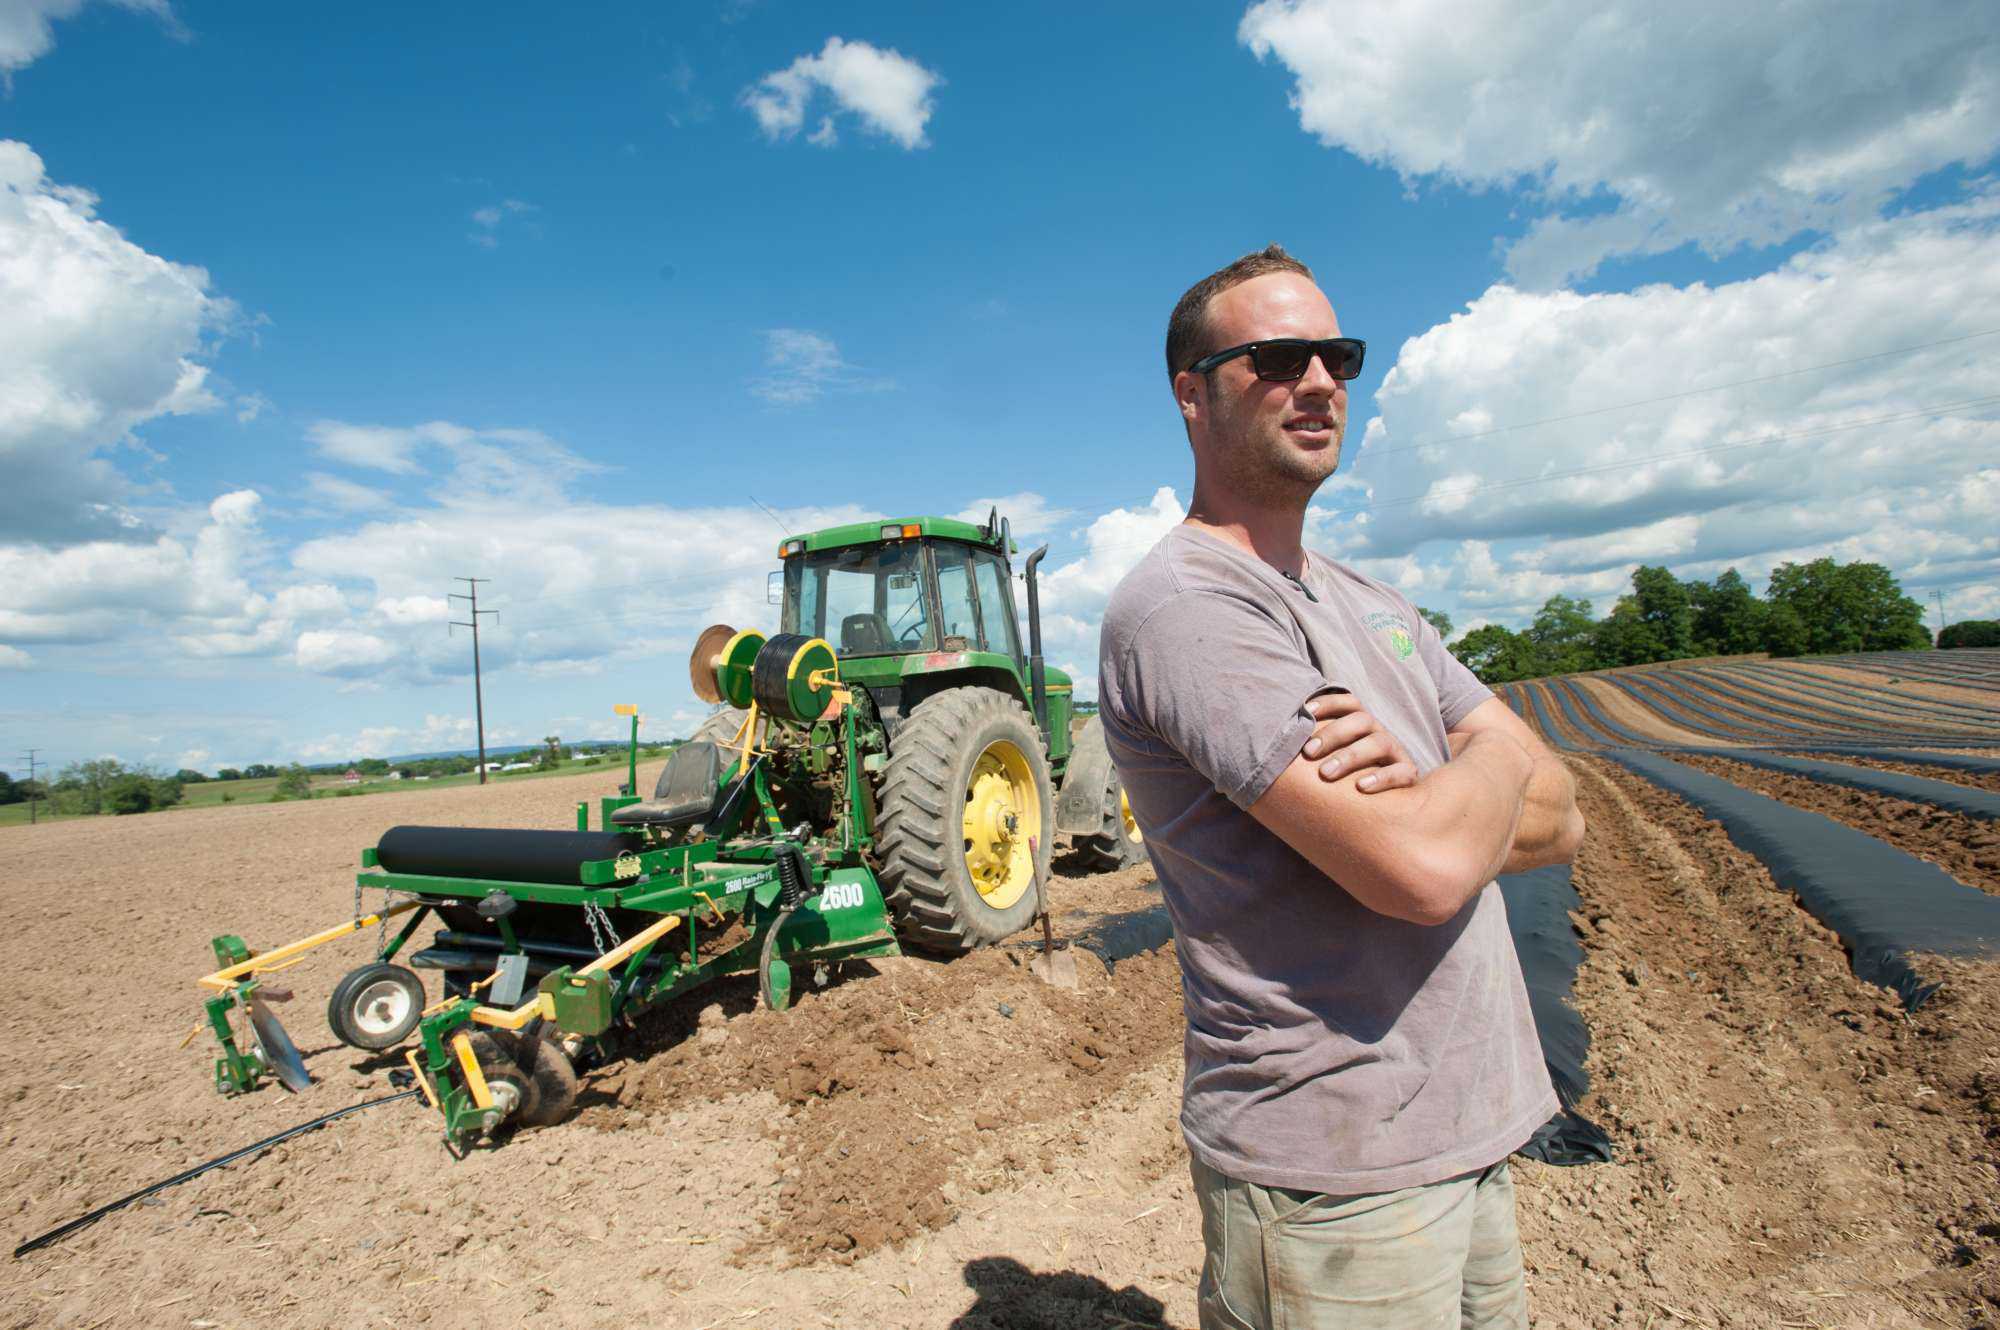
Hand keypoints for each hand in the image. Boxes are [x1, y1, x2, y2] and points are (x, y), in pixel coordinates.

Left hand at [1301, 691, 1417, 792]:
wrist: (1388, 802)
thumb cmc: (1346, 777)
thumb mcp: (1331, 757)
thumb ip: (1312, 747)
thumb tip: (1270, 739)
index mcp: (1361, 724)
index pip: (1349, 702)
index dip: (1329, 703)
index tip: (1305, 711)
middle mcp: (1379, 734)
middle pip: (1361, 721)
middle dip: (1333, 734)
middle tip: (1308, 752)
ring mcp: (1395, 754)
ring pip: (1379, 743)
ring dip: (1351, 756)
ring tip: (1327, 773)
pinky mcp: (1408, 776)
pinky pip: (1402, 773)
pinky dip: (1383, 778)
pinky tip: (1361, 787)